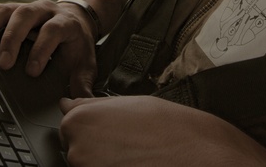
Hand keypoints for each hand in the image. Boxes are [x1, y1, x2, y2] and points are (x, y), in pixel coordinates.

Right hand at [0, 0, 96, 96]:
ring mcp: (23, 8)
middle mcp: (42, 10)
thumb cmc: (75, 44)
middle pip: (25, 16)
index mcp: (63, 22)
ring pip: (3, 10)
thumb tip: (80, 104)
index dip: (42, 49)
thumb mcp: (85, 62)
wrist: (75, 20)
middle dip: (12, 38)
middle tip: (3, 62)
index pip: (52, 30)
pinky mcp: (8, 10)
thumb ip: (82, 83)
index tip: (32, 70)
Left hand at [58, 96, 265, 165]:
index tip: (113, 133)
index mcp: (80, 119)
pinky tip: (135, 165)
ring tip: (135, 156)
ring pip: (87, 166)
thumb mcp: (127, 104)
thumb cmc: (169, 126)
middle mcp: (76, 148)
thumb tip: (67, 104)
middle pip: (75, 150)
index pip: (69, 127)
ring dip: (105, 163)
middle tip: (129, 145)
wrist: (199, 154)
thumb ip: (91, 106)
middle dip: (97, 148)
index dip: (94, 130)